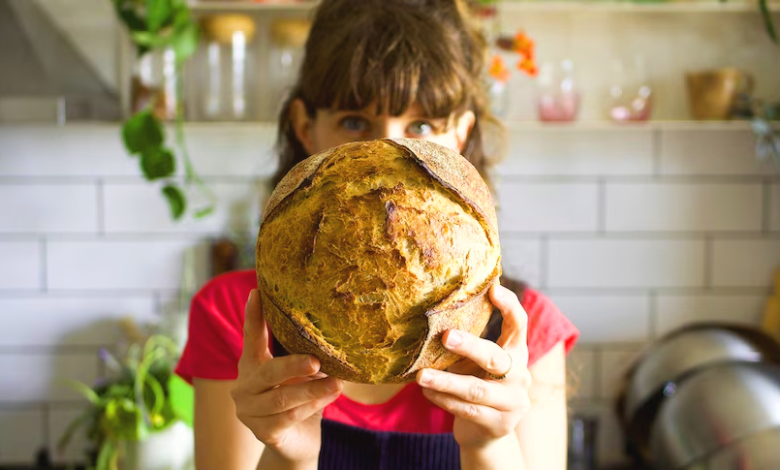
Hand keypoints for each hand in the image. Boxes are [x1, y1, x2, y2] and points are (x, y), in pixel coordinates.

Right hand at [231, 289, 343, 464]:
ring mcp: (250, 411)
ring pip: (283, 399)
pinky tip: (329, 398)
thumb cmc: (298, 396)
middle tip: (316, 361)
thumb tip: (333, 330)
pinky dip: (312, 406)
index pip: (251, 337)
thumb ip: (303, 353)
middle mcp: (244, 386)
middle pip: (268, 372)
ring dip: (314, 390)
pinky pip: (291, 417)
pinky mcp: (264, 432)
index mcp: (251, 364)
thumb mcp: (298, 372)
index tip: (257, 292)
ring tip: (338, 383)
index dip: (253, 316)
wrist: (297, 440)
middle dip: (293, 366)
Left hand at [416, 284, 532, 448]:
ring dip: (446, 381)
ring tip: (421, 376)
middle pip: (496, 358)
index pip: (519, 325)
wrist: (487, 434)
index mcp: (516, 353)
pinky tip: (427, 393)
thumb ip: (468, 346)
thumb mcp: (478, 364)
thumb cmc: (478, 386)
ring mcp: (512, 403)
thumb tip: (432, 316)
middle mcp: (520, 376)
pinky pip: (467, 410)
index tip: (493, 289)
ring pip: (476, 389)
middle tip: (446, 336)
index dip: (510, 306)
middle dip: (470, 346)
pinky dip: (444, 400)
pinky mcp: (499, 425)